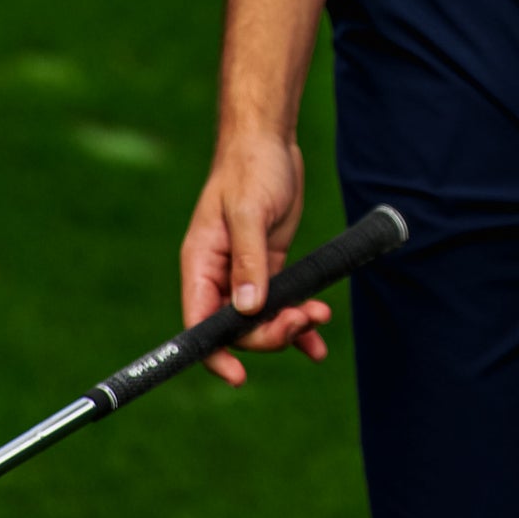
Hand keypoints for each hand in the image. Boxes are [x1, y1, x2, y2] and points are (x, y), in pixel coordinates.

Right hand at [179, 131, 333, 385]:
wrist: (271, 141)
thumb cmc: (251, 168)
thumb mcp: (249, 212)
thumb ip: (248, 261)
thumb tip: (247, 310)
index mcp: (201, 263)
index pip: (199, 322)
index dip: (215, 353)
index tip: (238, 376)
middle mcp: (220, 274)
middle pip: (237, 328)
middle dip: (269, 333)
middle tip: (302, 320)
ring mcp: (245, 272)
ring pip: (262, 320)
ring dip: (290, 327)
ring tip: (319, 317)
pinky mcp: (269, 266)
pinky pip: (280, 304)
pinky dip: (298, 319)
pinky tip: (319, 332)